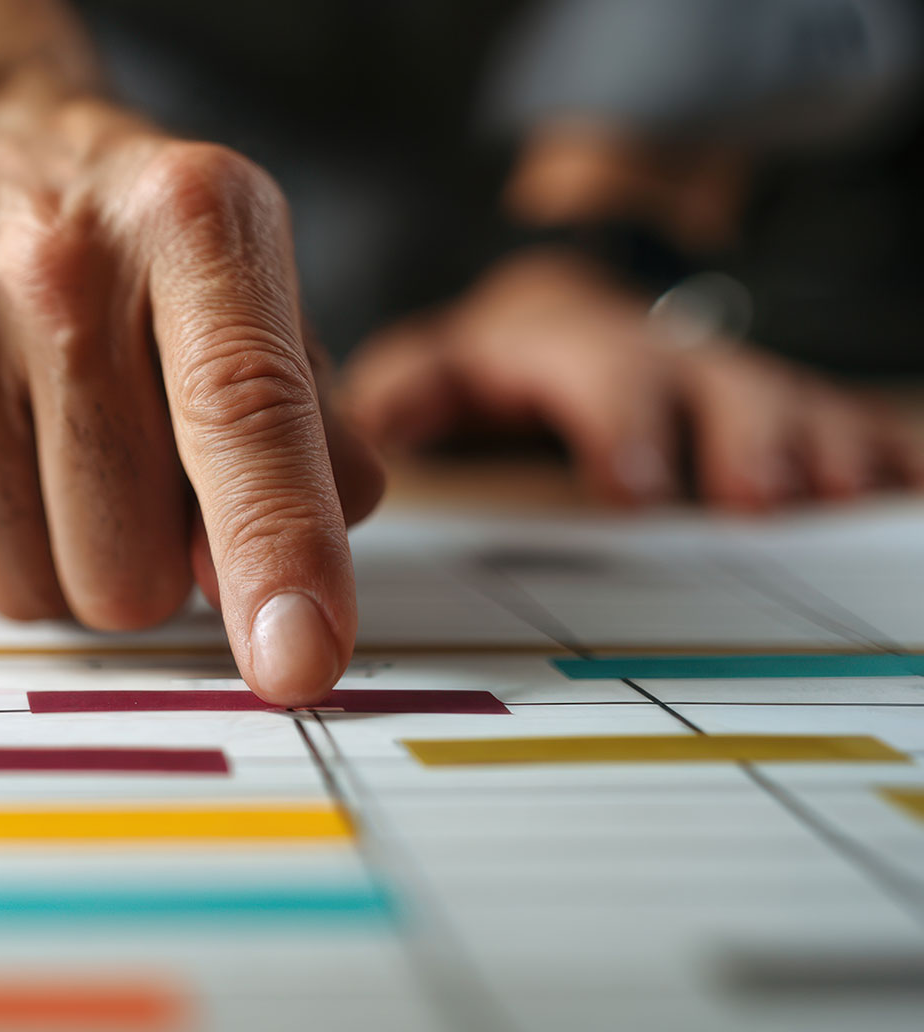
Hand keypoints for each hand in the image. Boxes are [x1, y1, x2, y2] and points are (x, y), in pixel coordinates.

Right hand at [0, 96, 383, 703]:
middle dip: (152, 570)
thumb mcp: (260, 296)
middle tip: (140, 479)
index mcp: (194, 222)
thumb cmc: (140, 256)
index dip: (278, 550)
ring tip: (61, 457)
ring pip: (33, 586)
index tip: (298, 665)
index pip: (243, 415)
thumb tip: (290, 600)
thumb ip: (305, 444)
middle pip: (128, 561)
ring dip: (65, 564)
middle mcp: (57, 258)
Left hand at [342, 250, 923, 508]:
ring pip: (789, 404)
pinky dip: (879, 453)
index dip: (621, 422)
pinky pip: (848, 426)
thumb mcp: (441, 364)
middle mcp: (666, 361)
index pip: (598, 373)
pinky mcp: (785, 416)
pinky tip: (900, 486)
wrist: (571, 313)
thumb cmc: (499, 362)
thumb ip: (409, 389)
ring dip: (815, 447)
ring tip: (836, 494)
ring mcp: (732, 387)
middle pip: (714, 384)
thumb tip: (380, 420)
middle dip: (736, 435)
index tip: (635, 484)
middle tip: (756, 496)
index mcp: (574, 349)